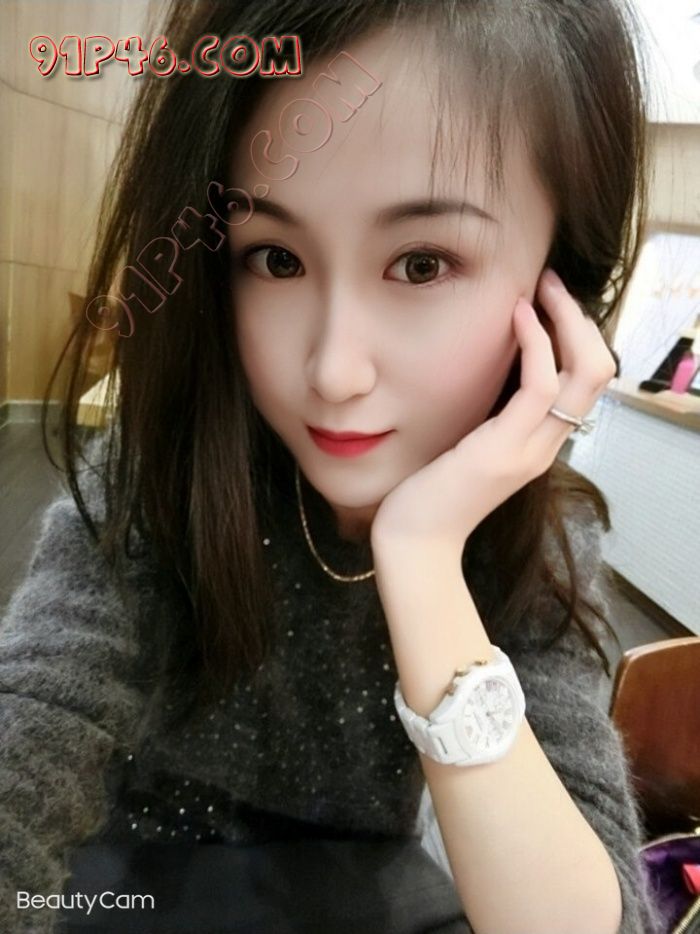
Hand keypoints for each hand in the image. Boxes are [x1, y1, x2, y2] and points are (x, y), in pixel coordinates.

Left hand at [370, 268, 617, 556]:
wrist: (416, 543)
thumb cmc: (432, 494)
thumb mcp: (471, 447)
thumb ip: (492, 417)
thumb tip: (489, 375)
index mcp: (540, 444)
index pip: (585, 383)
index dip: (577, 336)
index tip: (549, 300)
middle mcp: (545, 446)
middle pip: (597, 372)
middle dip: (580, 320)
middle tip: (551, 283)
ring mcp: (530, 449)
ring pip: (582, 373)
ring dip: (566, 320)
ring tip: (541, 288)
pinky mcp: (505, 449)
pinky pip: (540, 386)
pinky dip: (536, 343)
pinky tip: (519, 316)